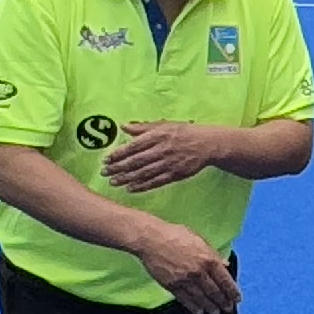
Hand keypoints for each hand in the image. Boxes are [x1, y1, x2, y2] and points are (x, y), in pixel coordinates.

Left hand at [105, 120, 221, 193]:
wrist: (207, 144)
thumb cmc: (184, 132)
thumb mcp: (164, 125)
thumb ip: (143, 127)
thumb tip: (123, 126)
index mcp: (158, 135)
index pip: (134, 146)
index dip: (119, 154)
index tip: (106, 159)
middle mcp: (162, 149)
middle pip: (136, 161)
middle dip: (118, 168)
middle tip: (105, 173)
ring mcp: (169, 163)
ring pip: (144, 173)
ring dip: (127, 178)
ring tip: (114, 182)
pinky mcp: (175, 174)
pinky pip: (156, 182)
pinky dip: (142, 186)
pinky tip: (131, 188)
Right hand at [133, 220, 241, 313]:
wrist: (152, 239)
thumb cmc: (176, 235)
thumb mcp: (199, 240)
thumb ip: (213, 254)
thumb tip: (225, 264)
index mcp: (208, 259)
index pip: (225, 279)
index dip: (232, 291)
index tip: (237, 299)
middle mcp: (199, 272)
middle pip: (214, 291)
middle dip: (222, 301)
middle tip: (227, 308)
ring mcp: (185, 280)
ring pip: (201, 297)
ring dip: (210, 306)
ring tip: (215, 312)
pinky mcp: (172, 285)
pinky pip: (185, 299)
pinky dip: (193, 306)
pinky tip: (198, 311)